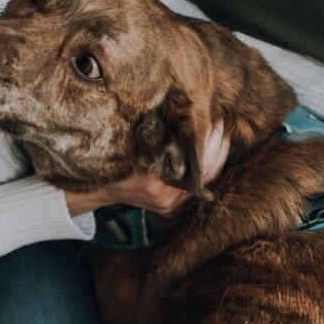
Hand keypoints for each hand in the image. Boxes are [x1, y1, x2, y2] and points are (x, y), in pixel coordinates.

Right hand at [64, 121, 228, 215]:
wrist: (101, 191)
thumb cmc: (114, 166)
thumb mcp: (131, 148)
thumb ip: (155, 139)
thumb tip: (177, 115)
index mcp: (154, 181)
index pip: (192, 160)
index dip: (206, 142)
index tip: (214, 123)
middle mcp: (165, 197)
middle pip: (203, 173)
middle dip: (216, 149)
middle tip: (222, 128)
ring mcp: (169, 205)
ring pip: (203, 182)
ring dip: (215, 160)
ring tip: (222, 140)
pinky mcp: (171, 208)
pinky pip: (196, 188)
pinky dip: (206, 172)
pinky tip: (212, 156)